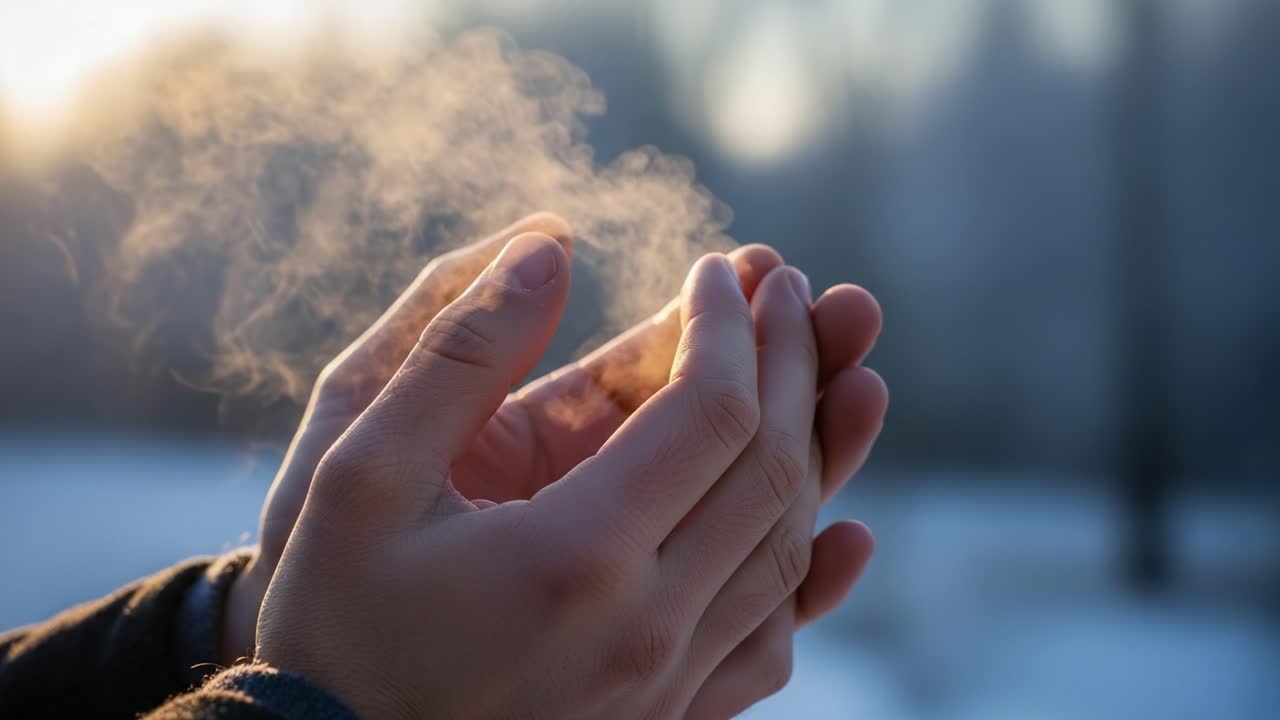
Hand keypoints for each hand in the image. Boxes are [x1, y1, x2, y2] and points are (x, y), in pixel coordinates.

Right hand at [257, 243, 840, 718]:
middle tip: (790, 288)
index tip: (717, 265)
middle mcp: (646, 627)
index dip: (728, 322)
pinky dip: (813, 570)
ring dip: (816, 443)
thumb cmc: (331, 619)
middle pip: (771, 467)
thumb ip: (456, 352)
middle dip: (792, 359)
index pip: (710, 409)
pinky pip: (772, 638)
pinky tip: (843, 529)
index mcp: (574, 555)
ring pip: (788, 544)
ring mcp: (667, 685)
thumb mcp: (356, 471)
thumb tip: (547, 246)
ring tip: (830, 367)